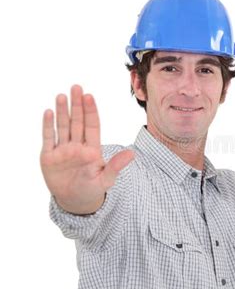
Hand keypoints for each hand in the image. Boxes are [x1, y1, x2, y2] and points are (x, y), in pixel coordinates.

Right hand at [40, 85, 134, 214]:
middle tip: (76, 87)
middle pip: (77, 121)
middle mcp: (77, 145)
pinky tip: (49, 112)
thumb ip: (116, 166)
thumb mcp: (106, 179)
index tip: (90, 96)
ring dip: (62, 111)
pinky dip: (48, 126)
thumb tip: (131, 154)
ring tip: (62, 96)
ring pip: (63, 126)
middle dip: (77, 105)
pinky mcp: (49, 157)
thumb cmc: (93, 189)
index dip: (91, 111)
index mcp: (92, 148)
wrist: (75, 202)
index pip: (92, 125)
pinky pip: (48, 138)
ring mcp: (62, 150)